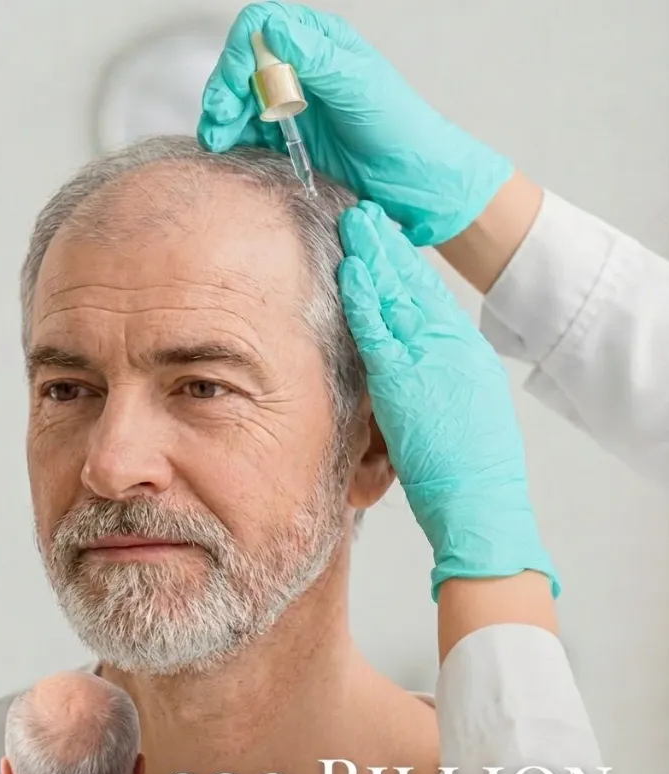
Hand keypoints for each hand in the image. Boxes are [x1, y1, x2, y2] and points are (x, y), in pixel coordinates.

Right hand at [198, 2, 512, 246]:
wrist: (413, 181)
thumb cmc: (397, 127)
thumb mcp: (359, 85)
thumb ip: (316, 57)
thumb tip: (269, 27)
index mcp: (319, 42)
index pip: (261, 28)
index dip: (240, 54)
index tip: (235, 88)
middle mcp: (300, 68)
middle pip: (242, 65)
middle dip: (224, 90)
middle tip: (217, 123)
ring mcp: (292, 105)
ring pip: (239, 101)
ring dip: (221, 118)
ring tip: (217, 143)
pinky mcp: (288, 141)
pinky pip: (249, 134)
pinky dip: (233, 142)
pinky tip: (228, 153)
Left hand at [338, 201, 558, 598]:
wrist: (479, 501)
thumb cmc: (468, 468)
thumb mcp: (461, 410)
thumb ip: (436, 378)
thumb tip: (412, 364)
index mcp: (464, 353)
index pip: (431, 297)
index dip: (407, 265)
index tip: (388, 239)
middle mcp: (451, 347)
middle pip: (415, 286)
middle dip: (388, 248)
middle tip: (366, 216)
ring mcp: (430, 359)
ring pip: (397, 297)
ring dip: (373, 260)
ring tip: (355, 227)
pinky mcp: (405, 380)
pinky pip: (378, 330)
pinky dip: (363, 298)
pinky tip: (350, 272)